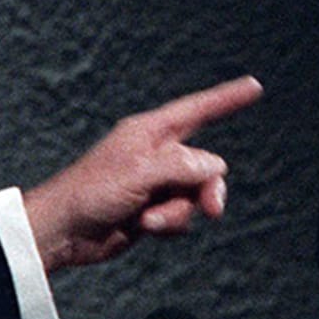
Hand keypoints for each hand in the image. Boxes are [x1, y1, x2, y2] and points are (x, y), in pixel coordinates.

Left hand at [23, 75, 263, 271]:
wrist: (63, 232)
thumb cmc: (91, 192)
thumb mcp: (139, 173)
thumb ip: (181, 166)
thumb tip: (214, 167)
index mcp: (150, 132)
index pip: (198, 109)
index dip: (227, 99)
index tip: (255, 86)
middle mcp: (157, 155)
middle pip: (206, 166)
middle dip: (207, 190)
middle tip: (212, 210)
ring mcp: (156, 184)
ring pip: (194, 196)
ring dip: (177, 213)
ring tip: (148, 220)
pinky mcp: (153, 211)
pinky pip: (182, 217)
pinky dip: (169, 226)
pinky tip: (143, 227)